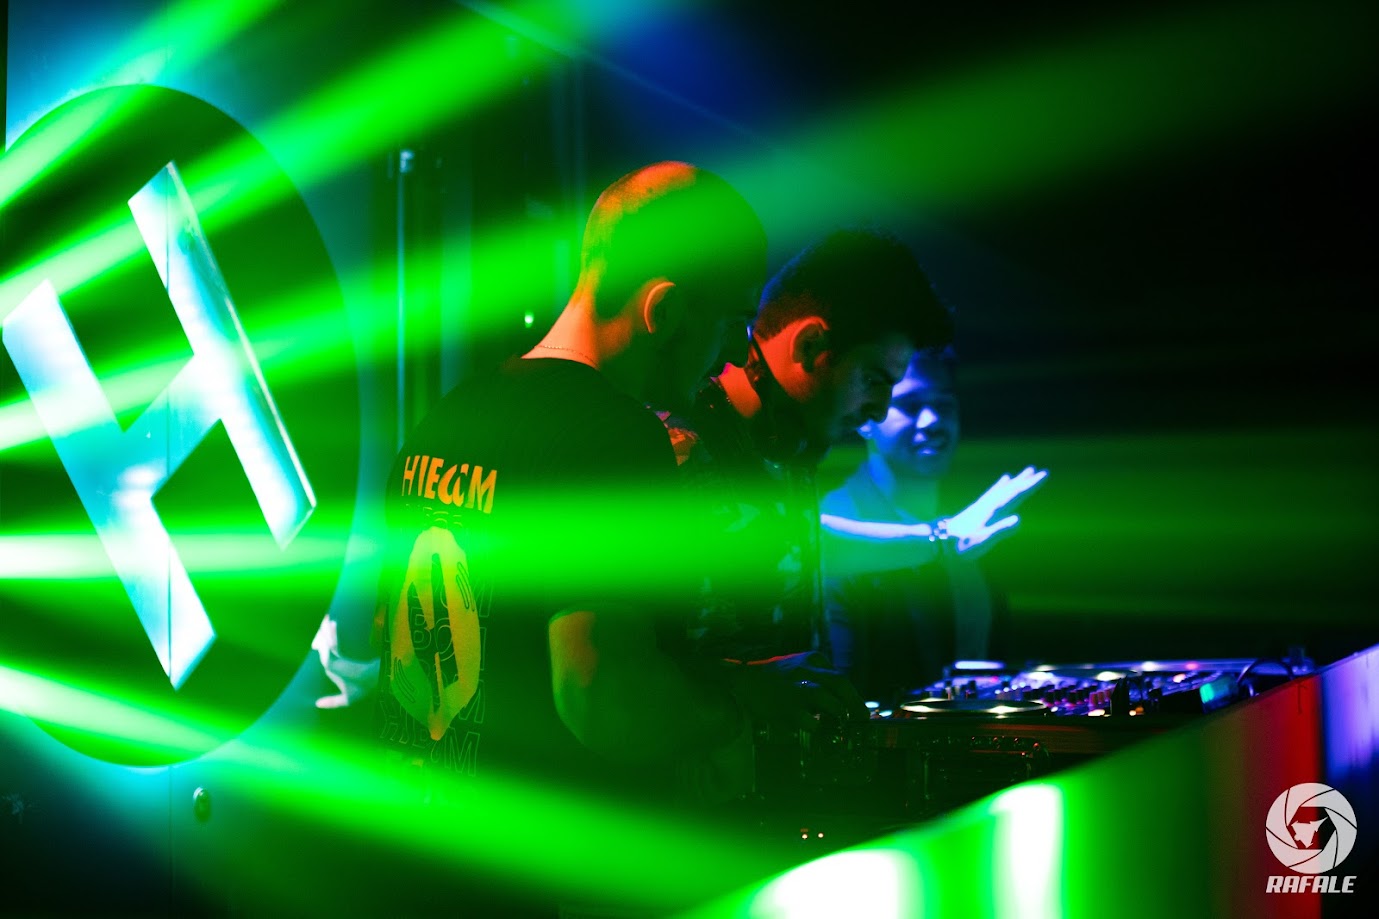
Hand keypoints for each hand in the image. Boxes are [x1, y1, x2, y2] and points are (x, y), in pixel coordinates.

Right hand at [724, 651, 867, 732]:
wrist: (740, 681)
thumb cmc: (771, 679)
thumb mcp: (797, 669)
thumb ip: (816, 679)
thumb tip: (839, 702)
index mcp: (812, 660)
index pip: (840, 677)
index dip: (853, 695)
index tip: (859, 710)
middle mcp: (806, 670)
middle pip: (840, 683)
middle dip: (855, 702)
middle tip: (862, 718)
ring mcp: (795, 687)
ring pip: (826, 697)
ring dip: (838, 712)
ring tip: (841, 723)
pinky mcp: (786, 706)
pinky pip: (809, 719)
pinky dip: (816, 725)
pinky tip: (815, 727)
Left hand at [946, 465, 1047, 556]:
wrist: (940, 540)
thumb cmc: (961, 545)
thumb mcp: (982, 540)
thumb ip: (1000, 529)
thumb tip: (1019, 519)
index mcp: (992, 510)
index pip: (1015, 494)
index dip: (1029, 485)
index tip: (1043, 475)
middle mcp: (988, 504)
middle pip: (1010, 489)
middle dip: (1026, 480)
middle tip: (1039, 470)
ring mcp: (982, 504)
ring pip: (1003, 488)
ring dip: (1016, 480)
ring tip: (1026, 470)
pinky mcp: (978, 507)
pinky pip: (993, 492)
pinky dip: (1001, 484)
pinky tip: (1004, 479)